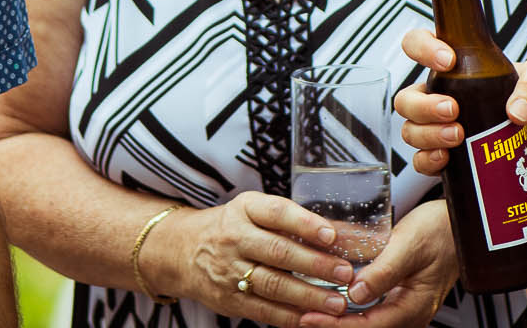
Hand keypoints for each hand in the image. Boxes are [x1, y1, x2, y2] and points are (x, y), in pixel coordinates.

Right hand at [142, 191, 358, 326]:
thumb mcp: (253, 210)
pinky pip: (264, 311)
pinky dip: (291, 317)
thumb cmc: (232, 227)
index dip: (305, 224)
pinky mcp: (230, 300)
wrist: (183, 251)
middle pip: (278, 252)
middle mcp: (235, 238)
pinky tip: (314, 318)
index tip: (332, 235)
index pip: (276, 213)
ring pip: (273, 285)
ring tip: (337, 302)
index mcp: (245, 209)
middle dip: (315, 264)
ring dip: (309, 296)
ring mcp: (230, 271)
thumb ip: (291, 220)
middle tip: (344, 273)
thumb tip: (343, 233)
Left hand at [298, 201, 457, 327]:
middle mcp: (408, 314)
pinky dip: (348, 306)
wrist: (458, 224)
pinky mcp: (398, 298)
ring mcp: (403, 308)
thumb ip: (383, 271)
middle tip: (301, 317)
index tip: (308, 318)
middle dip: (331, 324)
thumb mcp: (409, 246)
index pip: (366, 327)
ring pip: (365, 321)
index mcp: (412, 308)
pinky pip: (370, 310)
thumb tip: (355, 294)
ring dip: (338, 317)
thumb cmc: (440, 232)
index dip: (334, 325)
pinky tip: (332, 296)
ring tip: (310, 309)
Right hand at [394, 28, 526, 179]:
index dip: (422, 48)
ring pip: (410, 129)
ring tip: (457, 137)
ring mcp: (444, 127)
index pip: (419, 44)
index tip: (448, 61)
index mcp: (459, 64)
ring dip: (426, 134)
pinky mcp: (452, 157)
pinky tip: (446, 161)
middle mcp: (444, 94)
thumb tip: (515, 112)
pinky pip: (421, 160)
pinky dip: (427, 160)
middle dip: (423, 106)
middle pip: (407, 98)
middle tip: (454, 111)